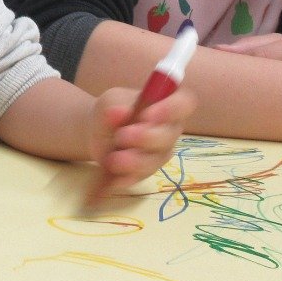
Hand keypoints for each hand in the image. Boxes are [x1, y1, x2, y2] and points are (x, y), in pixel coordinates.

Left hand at [86, 85, 190, 199]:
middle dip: (146, 138)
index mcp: (168, 103)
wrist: (97, 133)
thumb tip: (119, 112)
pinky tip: (114, 178)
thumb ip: (115, 106)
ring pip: (157, 159)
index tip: (147, 116)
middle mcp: (170, 128)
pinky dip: (128, 177)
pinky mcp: (148, 170)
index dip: (171, 109)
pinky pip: (143, 176)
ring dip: (135, 161)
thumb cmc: (111, 111)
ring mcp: (161, 152)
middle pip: (169, 136)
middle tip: (121, 136)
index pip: (184, 103)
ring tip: (112, 159)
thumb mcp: (109, 102)